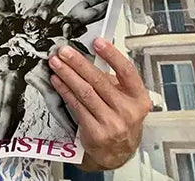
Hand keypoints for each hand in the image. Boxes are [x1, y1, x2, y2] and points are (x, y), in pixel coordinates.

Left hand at [48, 38, 150, 169]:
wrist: (117, 152)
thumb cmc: (121, 120)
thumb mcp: (125, 98)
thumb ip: (112, 79)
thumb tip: (90, 55)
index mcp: (138, 98)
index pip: (126, 71)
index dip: (112, 55)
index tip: (97, 42)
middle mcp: (127, 111)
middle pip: (99, 80)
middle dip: (78, 63)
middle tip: (64, 51)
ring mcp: (112, 123)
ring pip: (85, 92)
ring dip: (67, 74)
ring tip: (56, 63)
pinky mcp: (96, 132)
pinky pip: (76, 105)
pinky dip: (65, 90)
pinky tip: (57, 80)